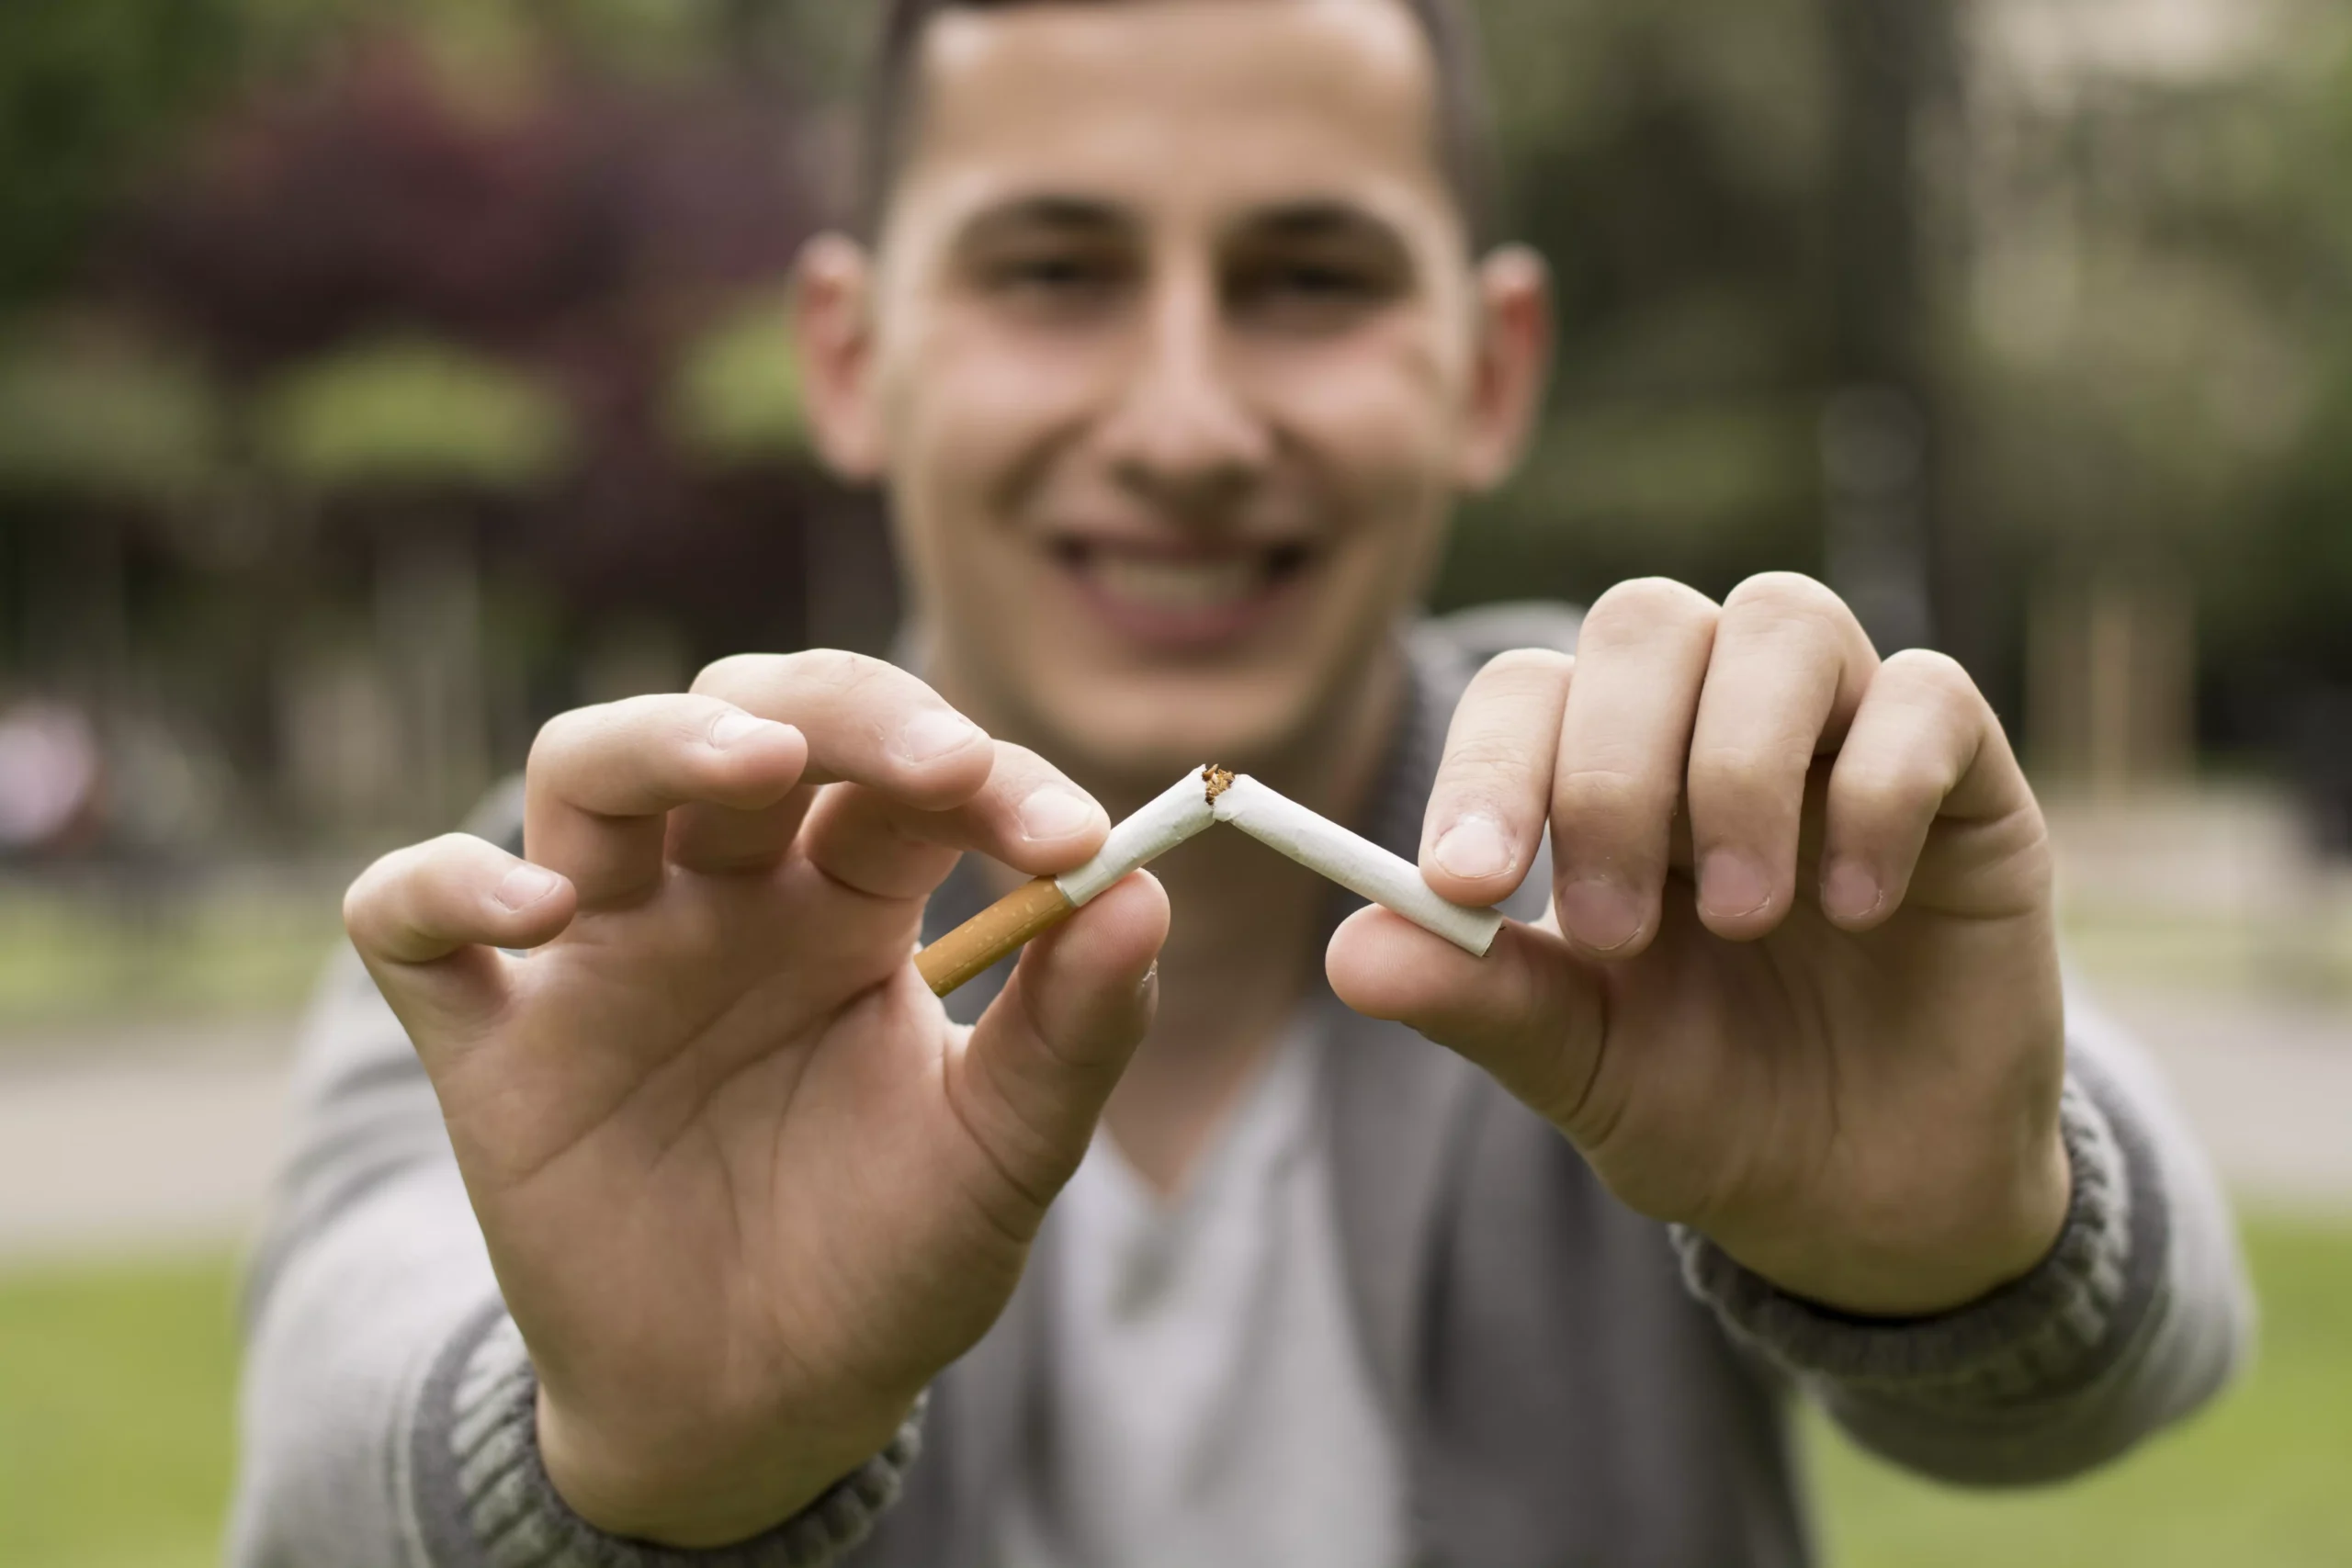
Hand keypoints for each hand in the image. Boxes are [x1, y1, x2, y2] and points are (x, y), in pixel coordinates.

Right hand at [342, 652, 1167, 1545]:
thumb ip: (1072, 1030)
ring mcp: (599, 953)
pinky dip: (446, 885)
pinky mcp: (487, 1039)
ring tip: (755, 764)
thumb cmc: (888, 1258)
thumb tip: (1146, 895)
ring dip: (662, 740)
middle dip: (845, 708)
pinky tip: (542, 912)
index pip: (910, 776)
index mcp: (850, 900)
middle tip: (939, 761)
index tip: (1073, 839)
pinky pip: (409, 918)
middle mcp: (722, 896)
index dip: (990, 778)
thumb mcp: (1003, 1154)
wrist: (762, 1406)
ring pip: (586, 769)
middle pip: (749, 715)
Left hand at [1329, 574, 2069, 1315]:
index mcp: (1601, 781)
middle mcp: (1712, 728)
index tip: (1466, 886)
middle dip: (1612, 770)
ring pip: (1782, 620)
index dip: (1488, 768)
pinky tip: (1858, 906)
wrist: (1872, 1201)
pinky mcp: (1967, 776)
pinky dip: (1877, 786)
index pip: (1528, 692)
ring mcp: (1840, 737)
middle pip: (1645, 620)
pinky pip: (1927, 696)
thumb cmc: (1711, 1108)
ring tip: (1743, 916)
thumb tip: (1347, 955)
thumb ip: (1476, 1001)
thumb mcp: (1582, 1069)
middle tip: (1616, 931)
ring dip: (1740, 765)